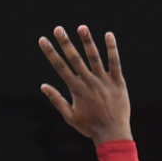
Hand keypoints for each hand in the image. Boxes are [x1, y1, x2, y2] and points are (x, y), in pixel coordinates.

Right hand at [39, 25, 131, 144]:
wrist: (113, 132)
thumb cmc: (89, 126)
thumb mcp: (69, 116)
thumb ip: (57, 100)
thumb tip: (43, 86)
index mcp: (76, 89)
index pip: (60, 67)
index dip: (50, 53)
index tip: (43, 41)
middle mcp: (89, 82)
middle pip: (75, 59)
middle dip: (65, 43)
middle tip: (58, 29)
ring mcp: (104, 80)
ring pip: (94, 57)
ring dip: (87, 42)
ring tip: (81, 28)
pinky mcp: (118, 81)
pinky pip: (115, 62)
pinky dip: (111, 49)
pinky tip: (108, 35)